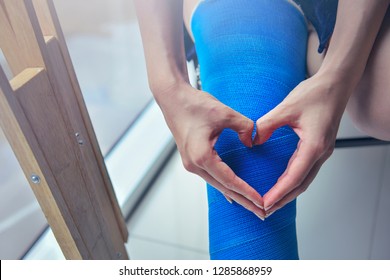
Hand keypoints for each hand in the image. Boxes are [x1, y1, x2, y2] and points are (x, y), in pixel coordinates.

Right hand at [158, 83, 265, 218]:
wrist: (172, 98)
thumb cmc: (195, 104)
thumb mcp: (225, 113)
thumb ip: (245, 128)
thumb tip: (253, 142)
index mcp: (202, 156)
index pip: (229, 180)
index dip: (248, 192)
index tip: (263, 202)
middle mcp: (194, 164)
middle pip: (223, 188)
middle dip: (244, 201)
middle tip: (262, 214)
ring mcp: (191, 163)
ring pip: (217, 184)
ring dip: (235, 194)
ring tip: (252, 205)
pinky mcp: (191, 158)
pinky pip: (211, 176)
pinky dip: (224, 185)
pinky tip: (232, 193)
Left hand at [253, 71, 351, 215]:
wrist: (335, 85)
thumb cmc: (314, 94)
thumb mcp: (286, 107)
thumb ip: (268, 124)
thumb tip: (254, 140)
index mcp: (314, 146)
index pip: (294, 177)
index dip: (278, 193)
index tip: (264, 204)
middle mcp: (321, 153)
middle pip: (300, 185)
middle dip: (282, 200)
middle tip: (265, 211)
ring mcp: (322, 152)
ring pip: (304, 180)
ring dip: (288, 193)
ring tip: (272, 203)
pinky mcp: (319, 148)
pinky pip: (305, 170)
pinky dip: (292, 181)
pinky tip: (281, 183)